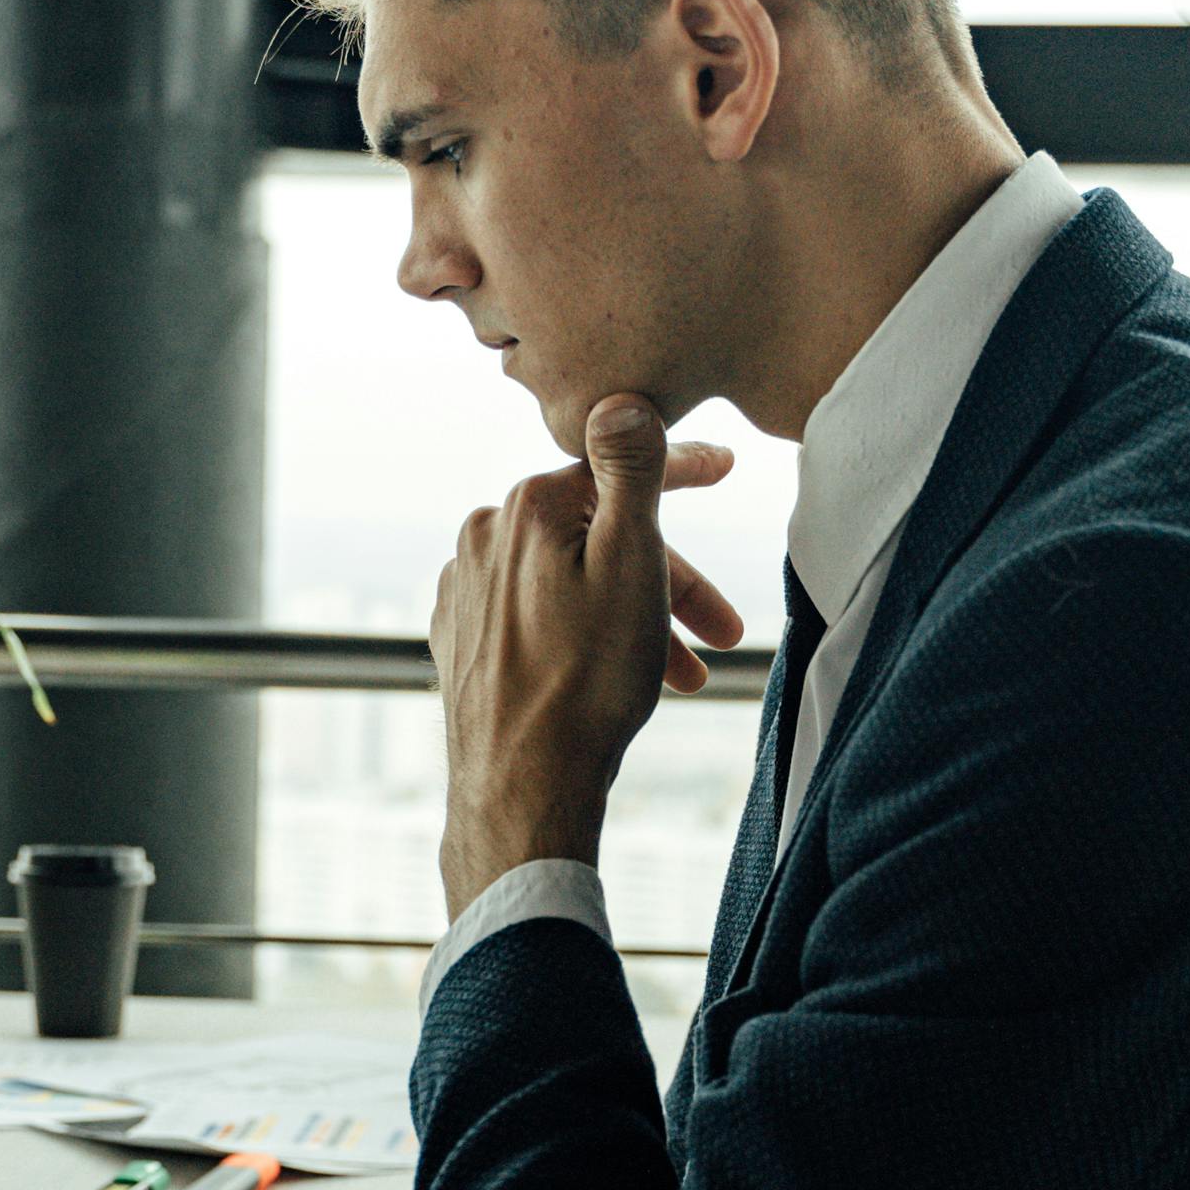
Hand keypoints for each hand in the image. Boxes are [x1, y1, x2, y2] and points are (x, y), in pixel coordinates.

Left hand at [432, 398, 744, 916]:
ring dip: (635, 617)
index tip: (728, 469)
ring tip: (683, 674)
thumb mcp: (631, 565)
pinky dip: (586, 634)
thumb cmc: (584, 685)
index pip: (617, 468)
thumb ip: (629, 473)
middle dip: (671, 579)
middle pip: (599, 536)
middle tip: (728, 632)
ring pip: (572, 582)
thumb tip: (621, 399)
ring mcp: (465, 592)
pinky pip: (539, 616)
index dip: (683, 471)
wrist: (521, 790)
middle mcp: (482, 538)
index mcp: (524, 508)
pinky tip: (613, 674)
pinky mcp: (461, 641)